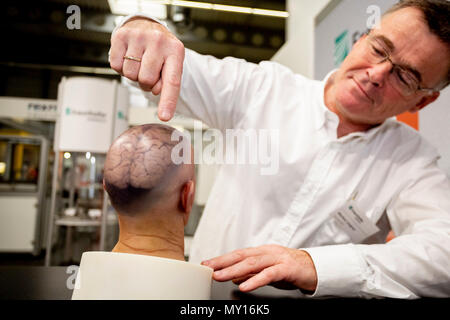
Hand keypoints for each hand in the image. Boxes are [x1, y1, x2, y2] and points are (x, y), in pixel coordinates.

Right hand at [109, 17, 184, 120]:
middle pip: (146, 80)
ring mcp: (139, 36)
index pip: (172, 81)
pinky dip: (120, 67)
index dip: (168, 101)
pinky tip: (127, 56)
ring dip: (133, 74)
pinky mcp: (121, 35)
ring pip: (130, 75)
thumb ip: (166, 82)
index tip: (165, 116)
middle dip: (145, 81)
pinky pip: (116, 67)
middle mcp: (159, 41)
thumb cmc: (159, 50)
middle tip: (148, 69)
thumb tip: (155, 90)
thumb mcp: (170, 64)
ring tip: (138, 61)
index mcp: (176, 51)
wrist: (145, 26)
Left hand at [201, 244, 317, 292]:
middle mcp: (268, 252)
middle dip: (223, 262)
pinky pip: (269, 274)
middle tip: (208, 268)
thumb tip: (234, 276)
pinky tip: (244, 286)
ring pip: (252, 263)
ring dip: (233, 270)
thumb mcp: (268, 271)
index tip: (207, 264)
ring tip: (220, 277)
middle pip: (242, 255)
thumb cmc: (291, 269)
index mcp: (262, 251)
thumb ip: (252, 273)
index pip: (238, 254)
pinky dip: (255, 280)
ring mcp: (277, 259)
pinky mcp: (287, 268)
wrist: (316, 269)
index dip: (222, 258)